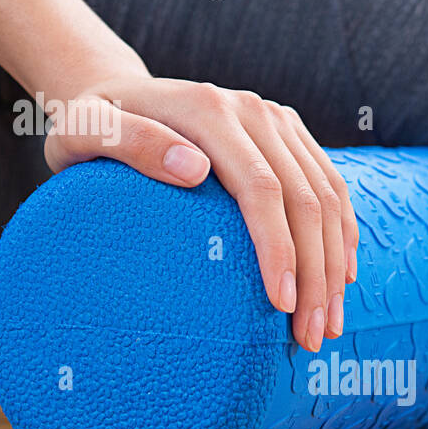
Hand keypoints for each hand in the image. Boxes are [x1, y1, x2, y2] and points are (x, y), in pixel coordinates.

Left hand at [42, 77, 357, 351]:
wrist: (112, 92)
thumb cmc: (91, 124)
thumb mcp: (86, 131)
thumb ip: (131, 143)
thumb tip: (194, 170)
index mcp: (208, 111)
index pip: (261, 187)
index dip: (279, 248)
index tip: (281, 304)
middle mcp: (252, 110)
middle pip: (304, 197)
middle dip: (315, 273)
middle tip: (310, 336)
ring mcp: (274, 119)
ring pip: (326, 194)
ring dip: (334, 263)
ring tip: (328, 324)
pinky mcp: (285, 132)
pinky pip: (329, 183)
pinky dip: (340, 233)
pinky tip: (341, 278)